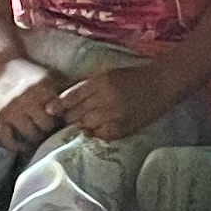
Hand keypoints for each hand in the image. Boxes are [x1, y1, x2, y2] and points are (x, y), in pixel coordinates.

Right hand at [0, 54, 68, 147]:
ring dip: (35, 138)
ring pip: (29, 136)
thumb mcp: (51, 77)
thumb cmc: (33, 75)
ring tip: (39, 136)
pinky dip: (16, 147)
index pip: (58, 115)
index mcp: (42, 89)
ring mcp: (10, 110)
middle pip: (45, 127)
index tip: (64, 123)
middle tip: (51, 131)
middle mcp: (25, 100)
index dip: (63, 121)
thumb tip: (88, 107)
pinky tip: (23, 145)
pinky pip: (8, 141)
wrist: (3, 68)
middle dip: (49, 130)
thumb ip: (67, 91)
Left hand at [58, 63, 179, 142]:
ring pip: (86, 125)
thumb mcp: (108, 75)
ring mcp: (114, 115)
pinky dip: (97, 133)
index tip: (49, 111)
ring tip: (82, 125)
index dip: (58, 105)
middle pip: (76, 113)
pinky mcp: (123, 127)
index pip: (72, 96)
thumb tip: (67, 98)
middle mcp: (105, 98)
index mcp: (100, 82)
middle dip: (69, 117)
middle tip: (64, 121)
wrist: (161, 84)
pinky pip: (101, 135)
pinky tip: (99, 129)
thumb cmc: (133, 77)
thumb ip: (89, 86)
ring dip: (82, 126)